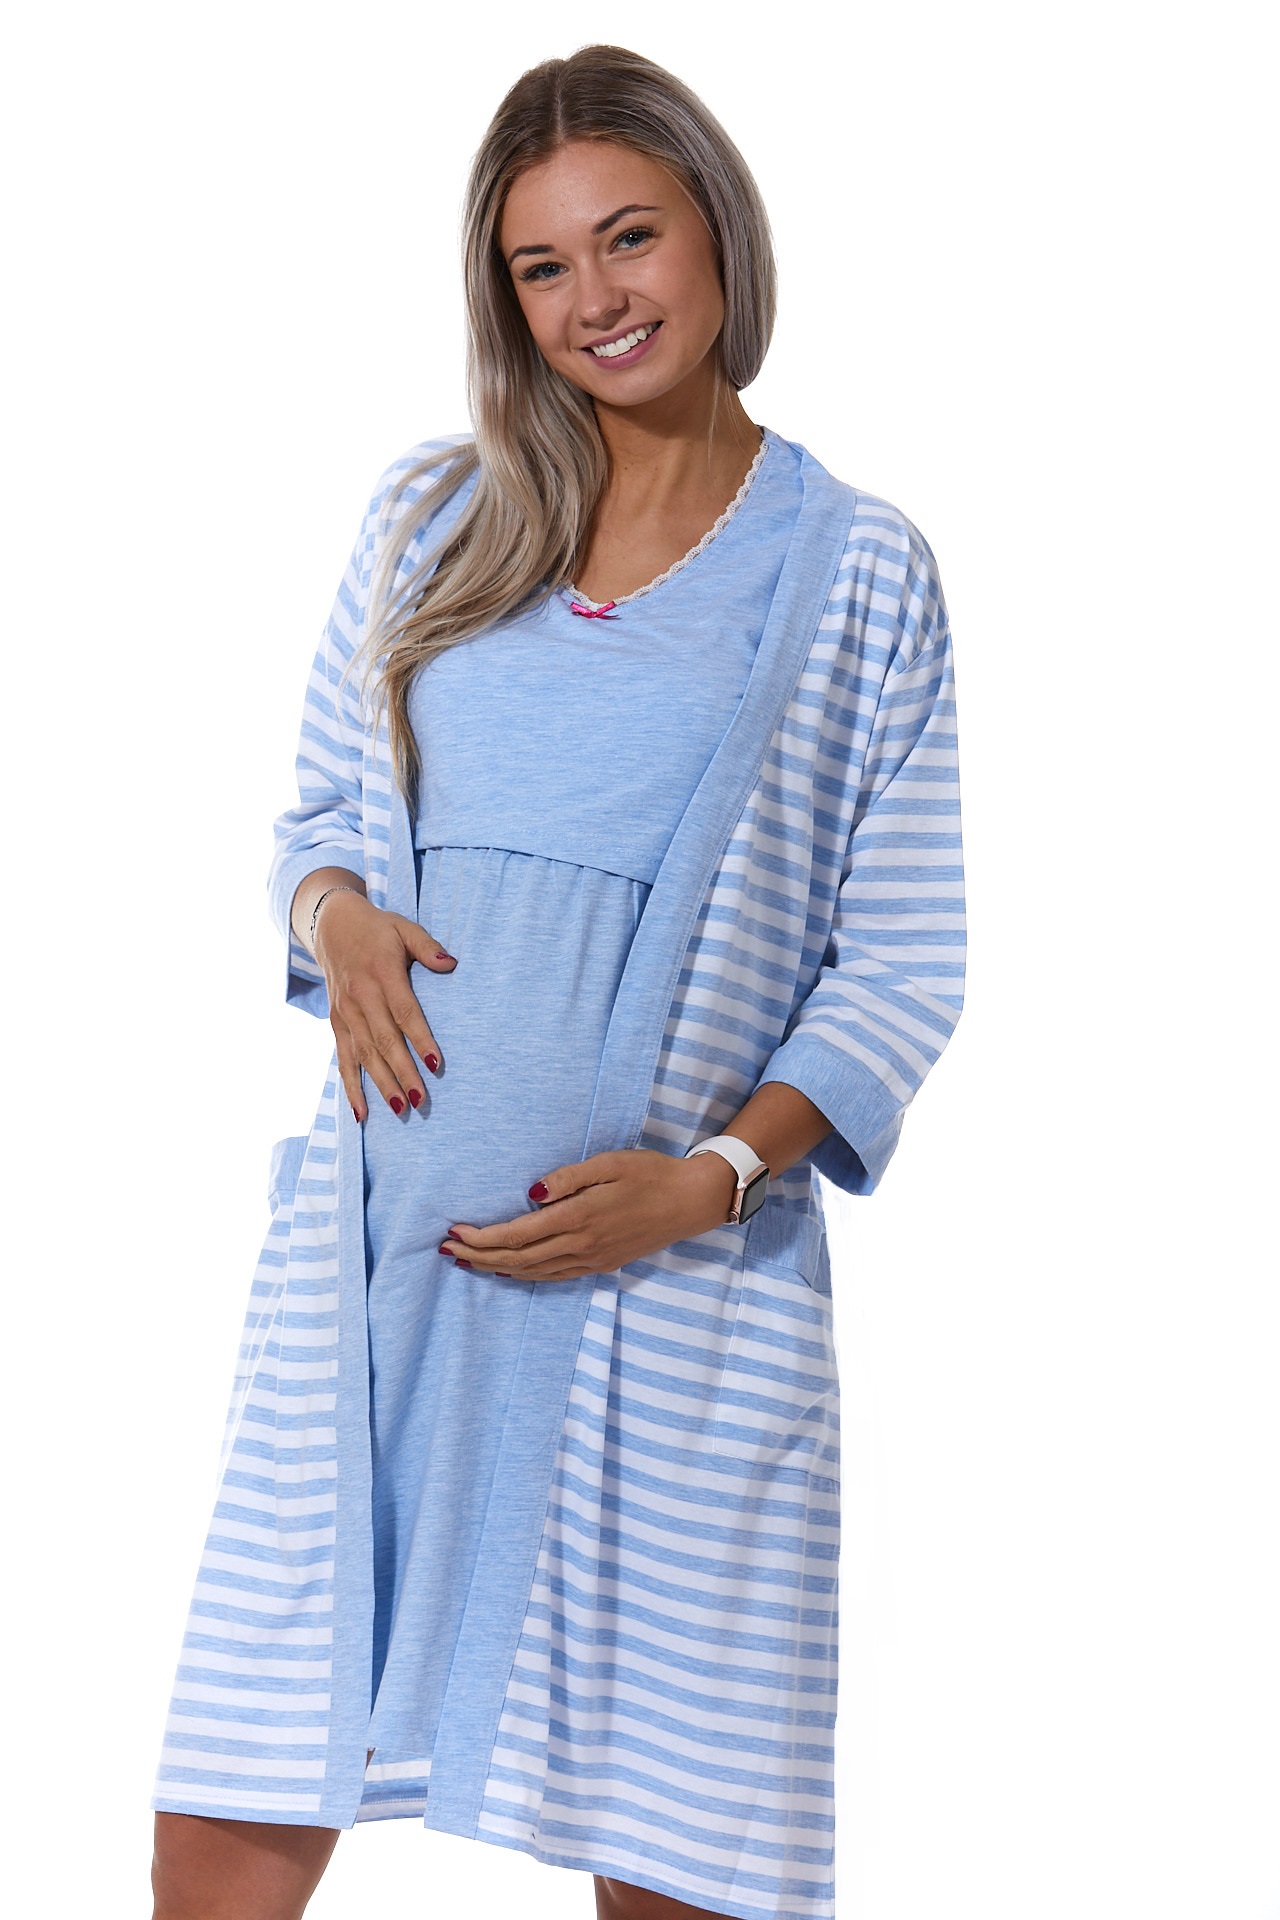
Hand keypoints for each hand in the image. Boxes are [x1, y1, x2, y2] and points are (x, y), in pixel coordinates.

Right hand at [311, 889, 457, 1120]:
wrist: (332, 926)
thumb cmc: (377, 929)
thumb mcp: (404, 927)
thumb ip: (427, 946)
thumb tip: (451, 963)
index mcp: (382, 974)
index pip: (404, 1012)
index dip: (420, 1039)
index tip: (436, 1064)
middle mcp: (361, 996)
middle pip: (384, 1041)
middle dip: (403, 1073)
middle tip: (421, 1101)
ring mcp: (346, 1012)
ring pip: (364, 1055)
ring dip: (382, 1084)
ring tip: (401, 1109)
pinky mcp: (336, 1022)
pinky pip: (343, 1058)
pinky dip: (351, 1086)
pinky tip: (362, 1112)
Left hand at [439, 1148, 740, 1280]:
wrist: (691, 1201)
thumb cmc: (650, 1174)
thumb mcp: (608, 1163)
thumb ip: (567, 1178)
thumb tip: (529, 1194)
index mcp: (579, 1218)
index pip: (517, 1236)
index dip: (481, 1239)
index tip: (455, 1233)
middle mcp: (582, 1245)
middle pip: (517, 1259)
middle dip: (479, 1257)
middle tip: (448, 1252)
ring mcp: (592, 1259)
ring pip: (533, 1272)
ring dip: (497, 1269)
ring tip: (468, 1263)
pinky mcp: (602, 1265)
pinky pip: (555, 1276)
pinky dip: (526, 1276)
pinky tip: (511, 1272)